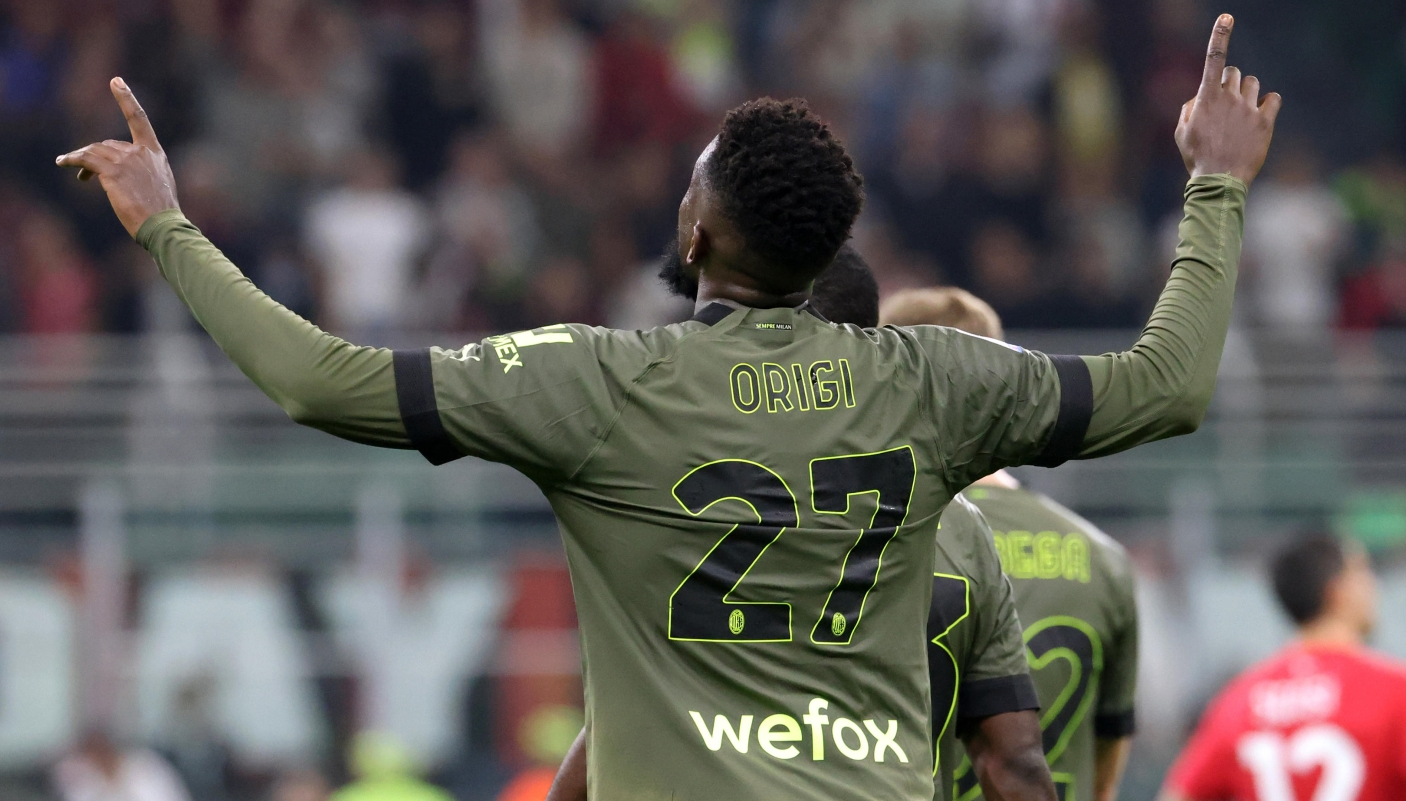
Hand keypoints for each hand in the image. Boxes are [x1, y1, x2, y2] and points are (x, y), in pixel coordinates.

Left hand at [56, 78, 178, 237]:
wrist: (162, 225)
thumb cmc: (161, 213)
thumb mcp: (159, 185)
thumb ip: (143, 170)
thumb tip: (119, 171)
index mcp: (155, 153)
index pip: (139, 119)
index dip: (126, 99)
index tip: (116, 81)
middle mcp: (140, 152)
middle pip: (109, 144)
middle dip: (95, 155)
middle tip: (84, 173)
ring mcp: (127, 160)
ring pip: (95, 151)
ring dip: (81, 159)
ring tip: (73, 170)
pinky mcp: (113, 172)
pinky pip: (85, 159)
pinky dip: (71, 159)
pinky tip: (62, 162)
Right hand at [1175, 14, 1281, 185]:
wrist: (1220, 181)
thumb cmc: (1197, 157)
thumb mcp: (1181, 133)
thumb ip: (1190, 108)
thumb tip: (1202, 97)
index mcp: (1206, 98)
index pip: (1213, 59)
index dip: (1220, 36)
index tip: (1227, 17)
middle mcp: (1229, 98)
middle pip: (1234, 73)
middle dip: (1230, 83)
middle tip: (1225, 105)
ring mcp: (1249, 109)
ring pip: (1253, 84)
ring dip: (1247, 93)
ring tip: (1241, 115)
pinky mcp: (1266, 121)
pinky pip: (1273, 98)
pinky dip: (1268, 103)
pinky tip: (1260, 116)